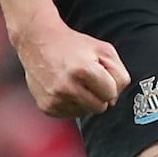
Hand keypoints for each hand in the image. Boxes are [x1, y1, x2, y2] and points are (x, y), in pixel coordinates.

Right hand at [13, 20, 130, 117]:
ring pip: (85, 112)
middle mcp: (67, 87)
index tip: (101, 74)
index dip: (109, 84)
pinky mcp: (47, 107)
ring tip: (75, 81)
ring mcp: (55, 99)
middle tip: (89, 79)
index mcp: (84, 70)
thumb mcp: (104, 49)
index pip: (111, 94)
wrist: (38, 41)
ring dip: (85, 100)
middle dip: (99, 94)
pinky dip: (72, 104)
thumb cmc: (73, 44)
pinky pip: (70, 114)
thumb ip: (119, 74)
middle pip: (100, 107)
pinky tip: (65, 88)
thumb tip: (114, 99)